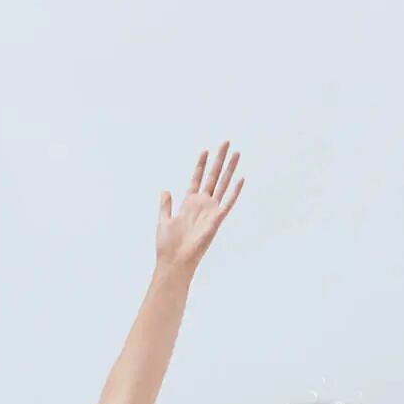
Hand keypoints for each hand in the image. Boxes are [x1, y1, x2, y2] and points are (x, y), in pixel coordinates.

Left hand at [155, 140, 243, 275]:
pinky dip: (234, 191)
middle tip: (226, 142)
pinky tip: (241, 179)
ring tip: (236, 153)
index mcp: (189, 203)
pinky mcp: (216, 220)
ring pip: (222, 184)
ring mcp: (210, 211)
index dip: (200, 165)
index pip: (197, 178)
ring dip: (229, 169)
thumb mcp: (163, 220)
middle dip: (219, 159)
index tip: (205, 150)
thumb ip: (165, 205)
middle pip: (212, 176)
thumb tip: (165, 190)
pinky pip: (227, 203)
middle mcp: (202, 204)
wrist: (174, 261)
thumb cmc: (167, 245)